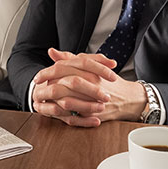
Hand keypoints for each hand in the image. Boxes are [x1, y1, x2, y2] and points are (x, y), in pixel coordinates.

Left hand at [32, 49, 147, 124]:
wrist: (130, 98)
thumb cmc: (109, 81)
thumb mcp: (91, 65)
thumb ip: (70, 58)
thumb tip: (52, 51)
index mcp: (90, 69)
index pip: (64, 68)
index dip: (47, 72)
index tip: (38, 77)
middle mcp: (93, 82)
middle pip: (64, 84)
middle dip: (47, 88)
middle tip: (37, 91)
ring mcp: (94, 99)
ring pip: (68, 101)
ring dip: (52, 103)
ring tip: (43, 102)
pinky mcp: (96, 114)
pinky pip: (76, 117)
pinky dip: (63, 116)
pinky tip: (54, 113)